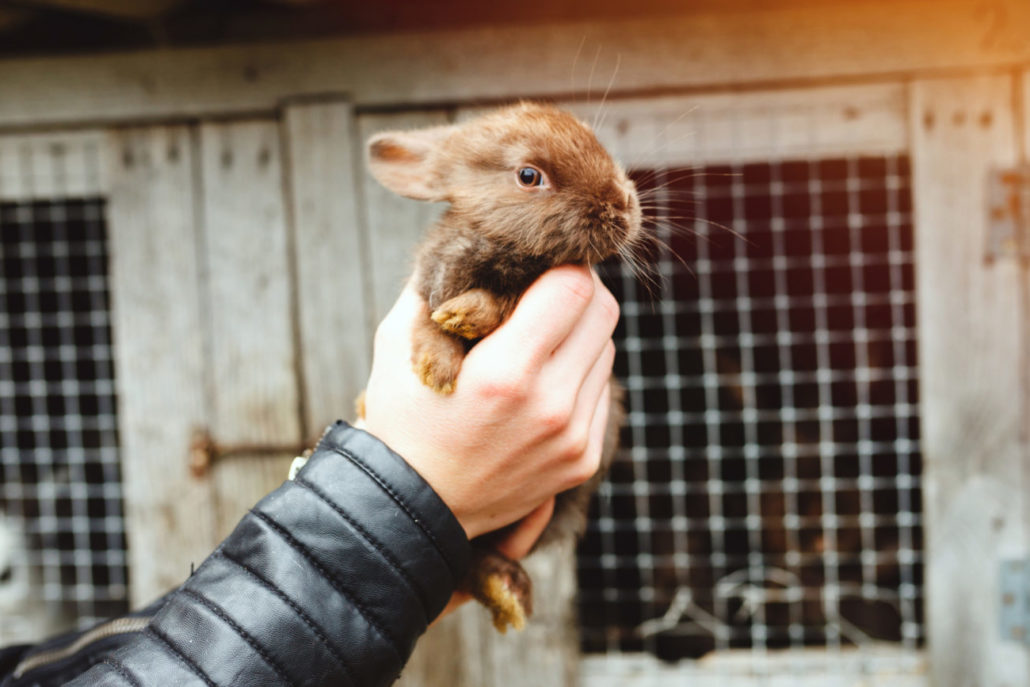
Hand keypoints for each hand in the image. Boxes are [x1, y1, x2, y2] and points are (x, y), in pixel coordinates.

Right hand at [362, 265, 617, 540]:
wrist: (414, 510)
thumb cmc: (403, 421)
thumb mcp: (399, 344)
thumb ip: (434, 286)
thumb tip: (466, 241)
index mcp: (506, 373)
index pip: (574, 288)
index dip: (560, 266)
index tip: (538, 267)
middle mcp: (550, 407)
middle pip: (603, 313)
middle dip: (577, 292)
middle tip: (545, 294)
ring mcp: (573, 438)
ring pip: (606, 350)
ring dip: (580, 334)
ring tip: (538, 342)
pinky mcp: (584, 460)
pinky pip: (601, 391)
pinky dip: (580, 374)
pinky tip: (542, 383)